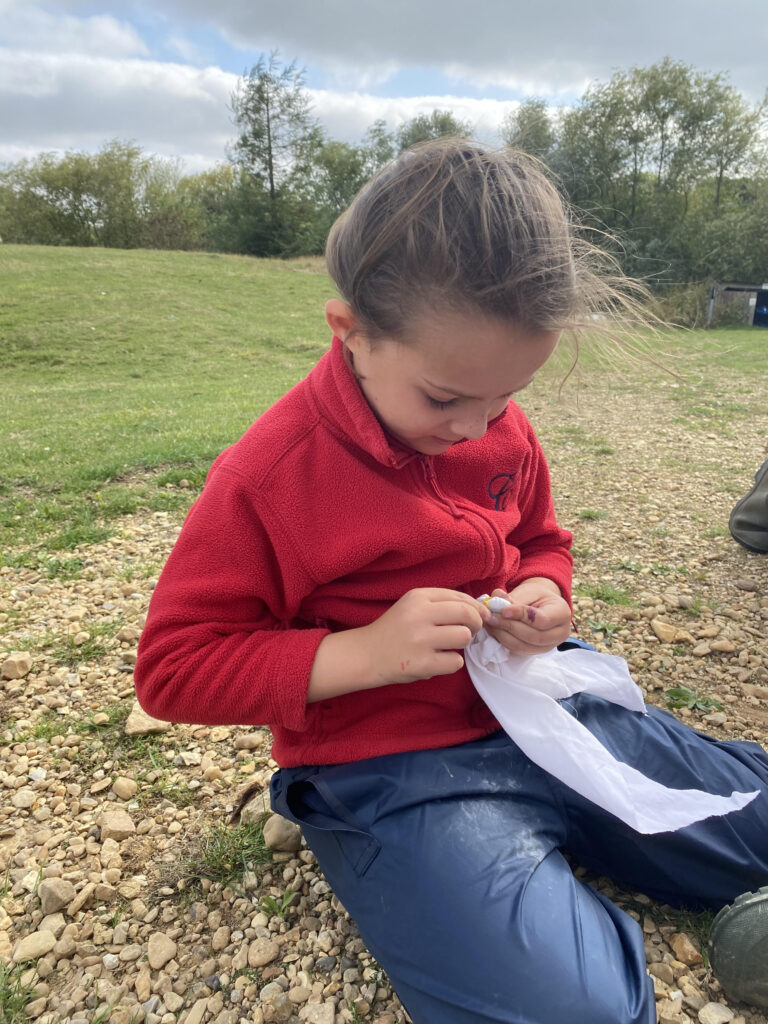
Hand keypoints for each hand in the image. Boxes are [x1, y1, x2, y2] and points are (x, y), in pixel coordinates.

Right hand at [361, 587, 490, 685]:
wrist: (366, 654)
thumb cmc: (395, 630)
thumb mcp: (412, 606)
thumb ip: (441, 604)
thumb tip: (479, 609)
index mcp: (418, 597)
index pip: (459, 597)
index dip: (476, 607)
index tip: (482, 616)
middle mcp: (419, 615)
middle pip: (467, 614)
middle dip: (476, 624)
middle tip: (472, 631)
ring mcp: (420, 640)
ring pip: (463, 637)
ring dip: (462, 644)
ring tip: (448, 646)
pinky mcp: (421, 664)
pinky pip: (455, 662)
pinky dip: (451, 663)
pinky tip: (438, 661)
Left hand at [484, 578, 570, 655]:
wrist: (540, 604)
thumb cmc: (535, 596)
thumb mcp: (528, 591)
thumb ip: (514, 597)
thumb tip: (495, 599)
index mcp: (562, 613)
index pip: (542, 620)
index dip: (521, 616)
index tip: (503, 610)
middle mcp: (560, 633)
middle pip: (534, 636)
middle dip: (510, 627)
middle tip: (491, 617)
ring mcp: (549, 646)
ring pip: (524, 647)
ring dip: (503, 636)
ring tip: (490, 623)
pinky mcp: (536, 652)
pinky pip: (518, 651)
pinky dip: (503, 641)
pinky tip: (494, 631)